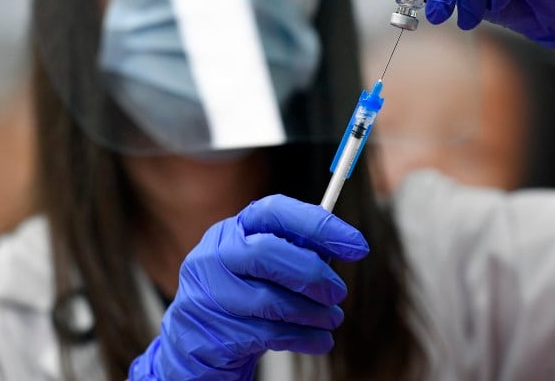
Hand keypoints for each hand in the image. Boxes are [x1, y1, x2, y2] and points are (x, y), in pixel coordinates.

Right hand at [128, 195, 368, 379]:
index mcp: (232, 229)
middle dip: (313, 274)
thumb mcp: (261, 265)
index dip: (319, 225)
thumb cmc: (242, 294)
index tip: (357, 245)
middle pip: (268, 253)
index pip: (275, 212)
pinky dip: (303, 338)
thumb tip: (343, 246)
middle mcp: (214, 255)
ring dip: (313, 313)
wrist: (197, 341)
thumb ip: (294, 251)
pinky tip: (319, 340)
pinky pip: (268, 335)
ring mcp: (209, 294)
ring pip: (271, 301)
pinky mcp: (213, 331)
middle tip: (339, 291)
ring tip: (332, 319)